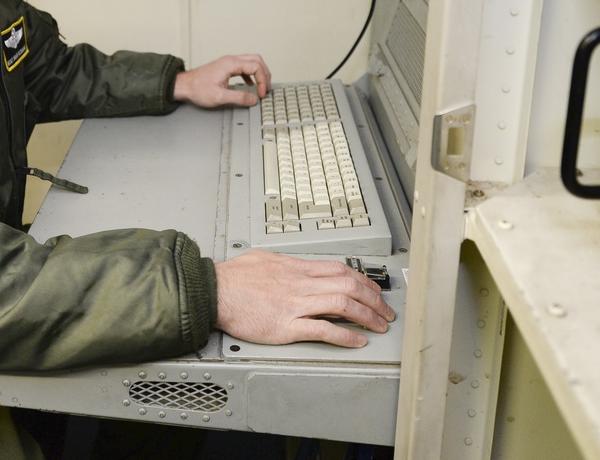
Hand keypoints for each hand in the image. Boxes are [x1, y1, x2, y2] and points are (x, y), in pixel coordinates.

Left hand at [172, 54, 270, 108]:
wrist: (183, 85)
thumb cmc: (197, 89)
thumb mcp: (219, 97)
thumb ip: (238, 98)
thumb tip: (253, 99)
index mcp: (231, 64)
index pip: (256, 67)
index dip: (263, 81)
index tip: (261, 94)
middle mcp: (230, 60)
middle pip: (257, 60)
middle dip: (265, 75)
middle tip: (266, 89)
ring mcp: (228, 63)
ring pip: (251, 62)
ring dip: (260, 73)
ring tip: (262, 87)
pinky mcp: (225, 68)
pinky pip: (244, 67)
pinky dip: (251, 74)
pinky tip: (250, 84)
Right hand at [214, 249, 394, 347]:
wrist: (214, 291)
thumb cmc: (233, 277)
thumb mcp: (263, 257)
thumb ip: (283, 262)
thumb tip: (293, 263)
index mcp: (296, 268)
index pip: (340, 269)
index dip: (363, 280)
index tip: (373, 290)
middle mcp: (300, 284)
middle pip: (349, 285)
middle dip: (373, 299)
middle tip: (385, 311)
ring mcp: (295, 304)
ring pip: (342, 304)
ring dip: (366, 316)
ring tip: (379, 326)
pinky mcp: (286, 326)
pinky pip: (322, 329)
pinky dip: (344, 335)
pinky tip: (357, 341)